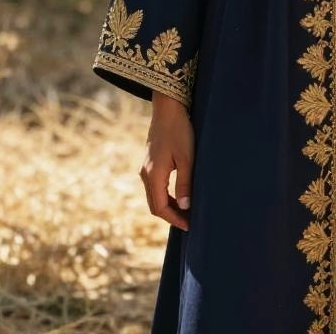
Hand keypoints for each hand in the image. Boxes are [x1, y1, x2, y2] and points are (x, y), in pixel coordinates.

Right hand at [139, 92, 194, 229]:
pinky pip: (154, 187)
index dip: (175, 219)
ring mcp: (145, 168)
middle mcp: (145, 174)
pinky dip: (165, 196)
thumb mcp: (186, 158)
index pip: (161, 208)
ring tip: (186, 211)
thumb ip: (185, 183)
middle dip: (171, 216)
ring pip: (154, 197)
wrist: (167, 109)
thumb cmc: (179, 131)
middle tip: (189, 221)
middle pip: (155, 205)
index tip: (189, 225)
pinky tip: (179, 195)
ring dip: (168, 206)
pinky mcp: (149, 163)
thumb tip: (186, 207)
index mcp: (154, 175)